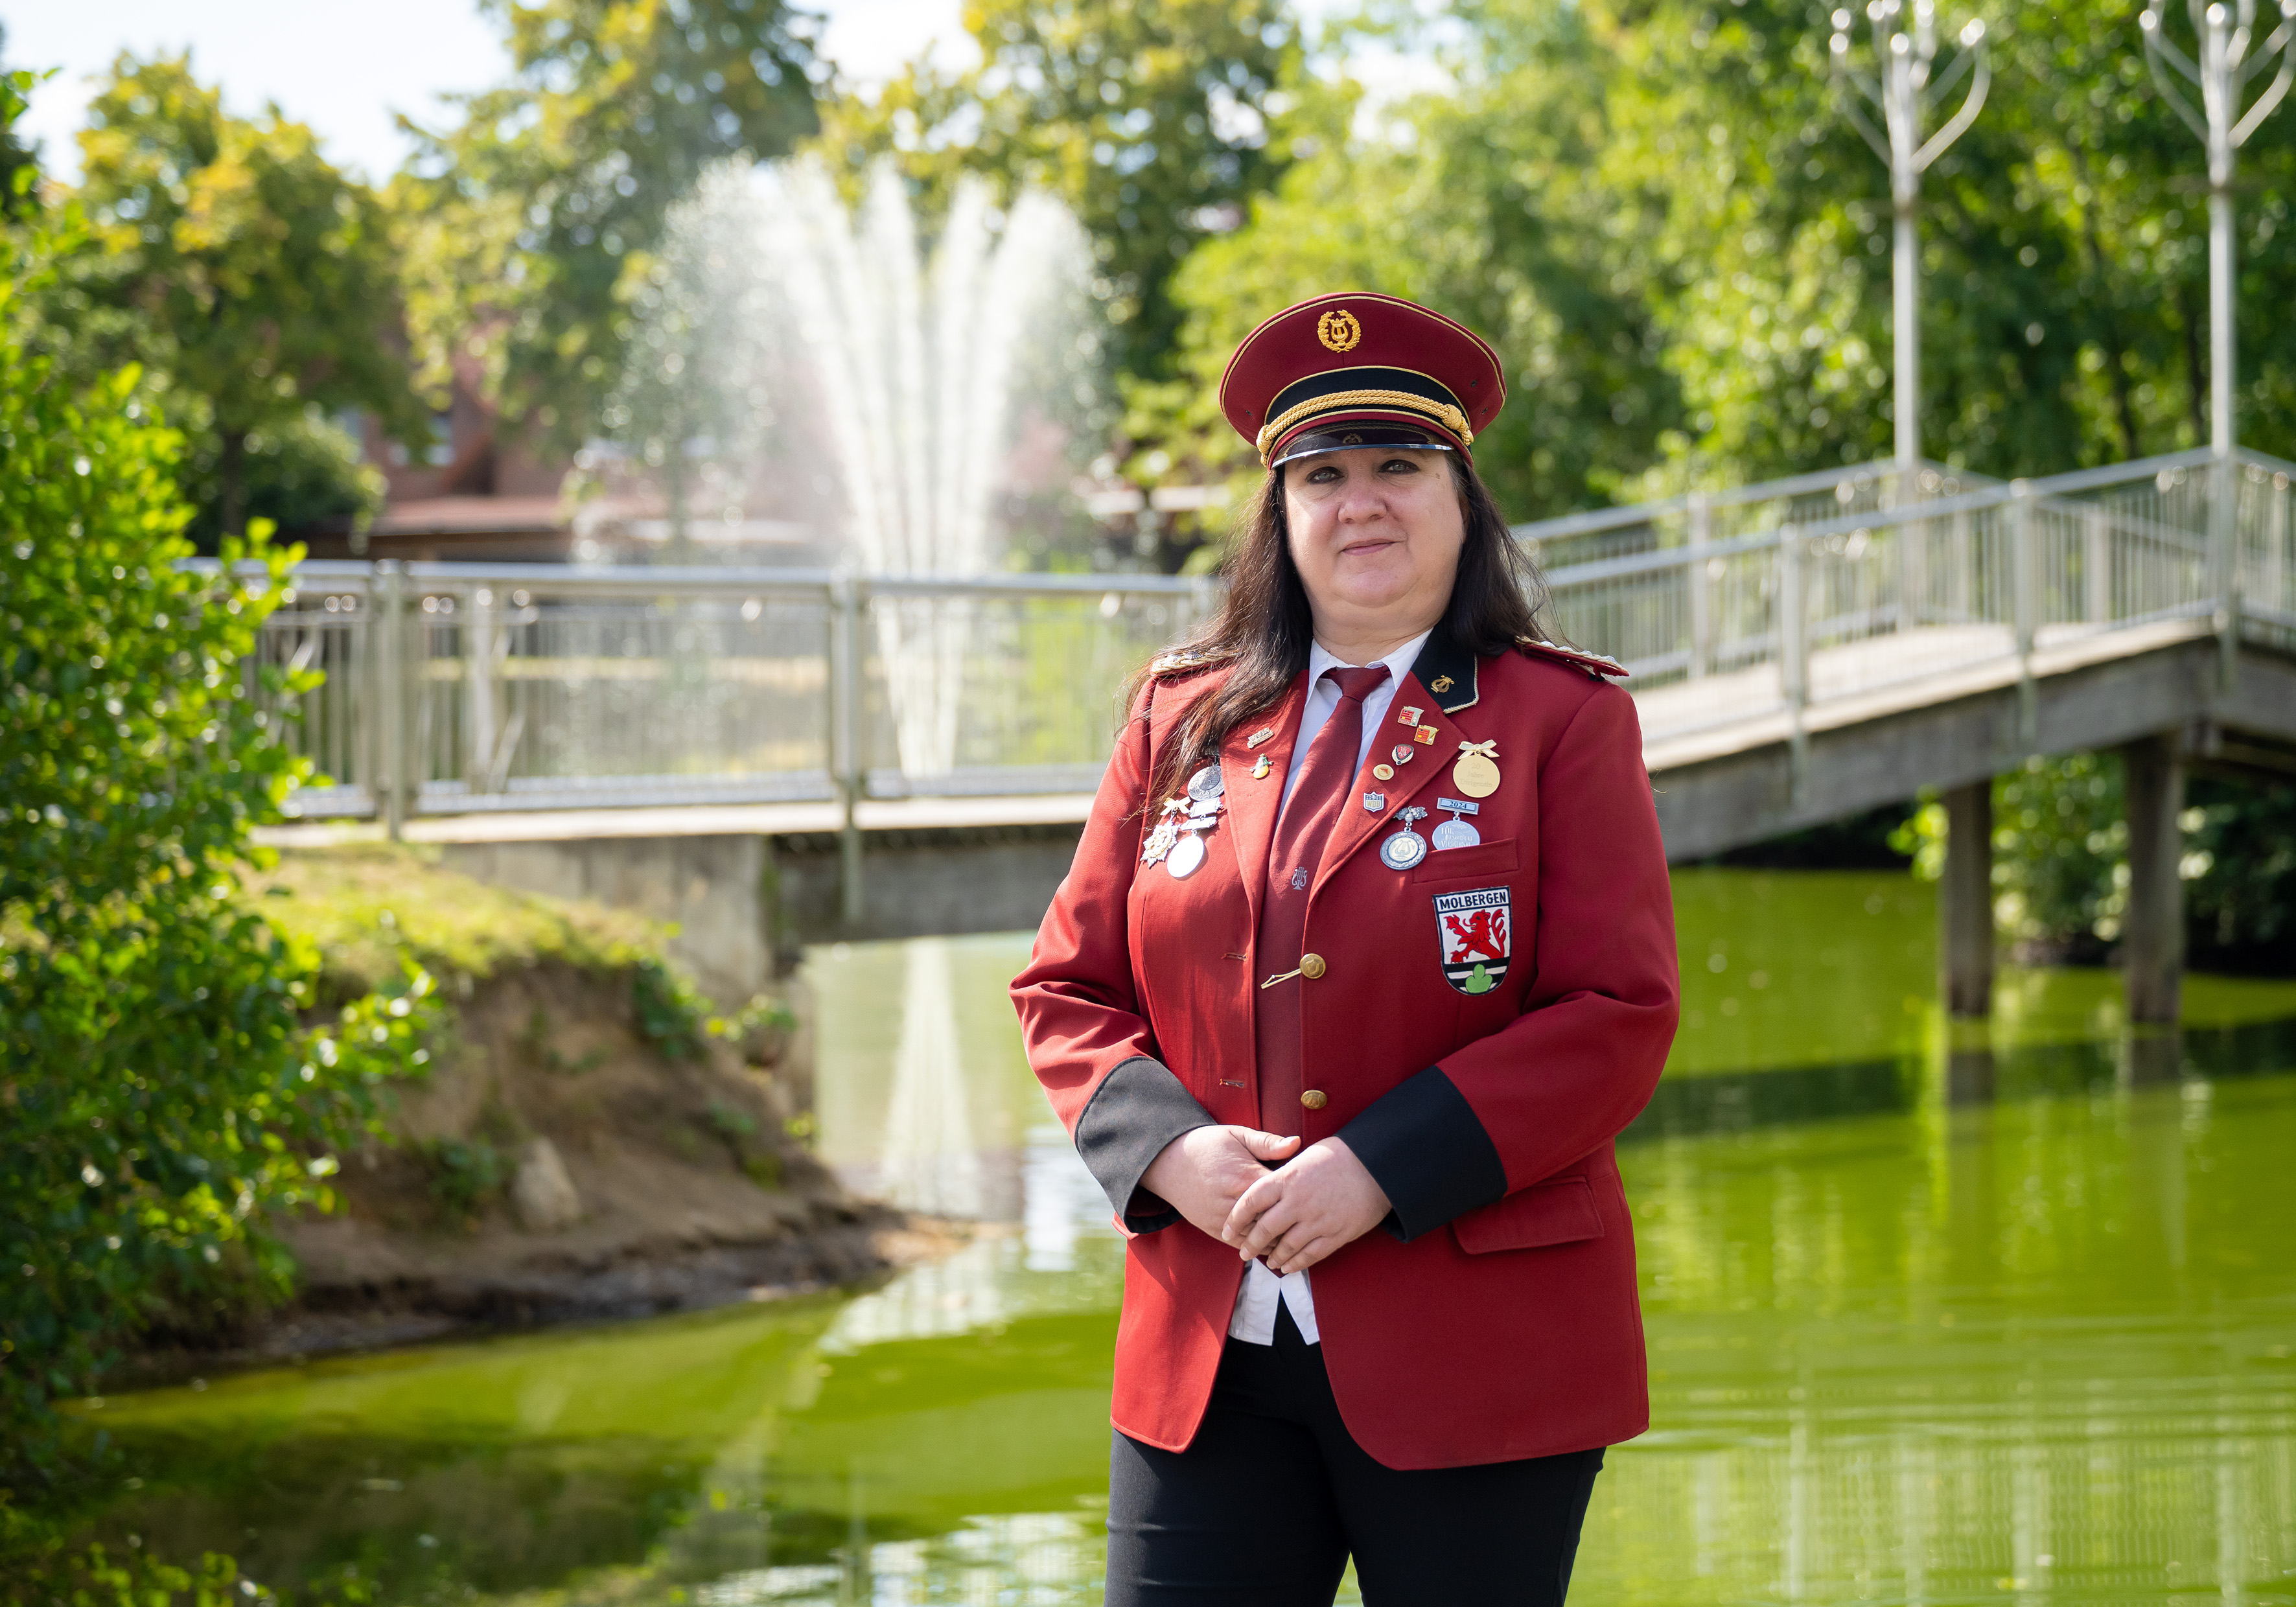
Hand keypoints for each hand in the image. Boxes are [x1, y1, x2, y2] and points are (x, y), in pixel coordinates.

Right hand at [1140, 1125, 1301, 1239]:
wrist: (1168, 1162)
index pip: (1282, 1194)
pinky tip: (1274, 1243)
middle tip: (1314, 1219)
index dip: (1299, 1194)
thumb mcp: (1237, 1135)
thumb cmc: (1207, 1145)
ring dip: (1278, 1237)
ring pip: (1260, 1237)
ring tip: (1299, 1235)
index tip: (1313, 1193)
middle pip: (1274, 1220)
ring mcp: (1222, 1218)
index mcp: (1245, 1176)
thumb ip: (1267, 1142)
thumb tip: (1297, 1142)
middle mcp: (1234, 1201)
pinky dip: (1258, 1245)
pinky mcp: (1213, 1229)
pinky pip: (1241, 1244)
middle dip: (1293, 1221)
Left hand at [1222, 1138, 1390, 1276]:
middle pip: (1265, 1229)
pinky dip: (1297, 1264)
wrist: (1378, 1165)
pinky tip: (1289, 1267)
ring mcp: (1317, 1220)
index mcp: (1287, 1178)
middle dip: (1250, 1244)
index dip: (1236, 1218)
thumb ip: (1283, 1174)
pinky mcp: (1336, 1234)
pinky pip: (1310, 1255)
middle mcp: (1298, 1201)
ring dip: (1274, 1257)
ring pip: (1286, 1247)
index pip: (1251, 1201)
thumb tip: (1267, 1190)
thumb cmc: (1340, 1155)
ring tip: (1268, 1262)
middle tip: (1243, 1252)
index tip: (1227, 1229)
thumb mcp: (1305, 1156)